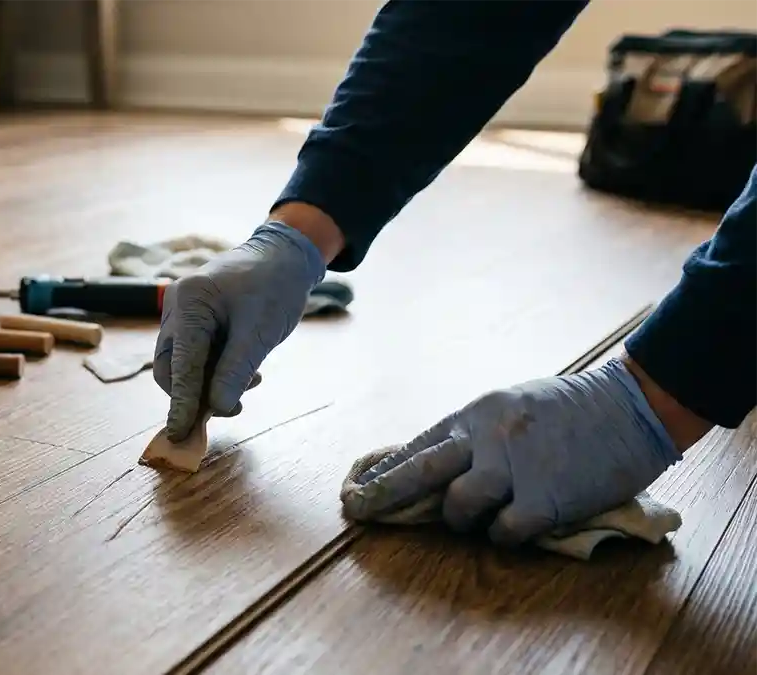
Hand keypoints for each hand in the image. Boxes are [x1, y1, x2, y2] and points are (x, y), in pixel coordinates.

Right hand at [152, 221, 326, 440]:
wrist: (283, 256)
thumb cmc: (275, 286)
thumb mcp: (261, 331)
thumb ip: (236, 369)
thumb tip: (217, 407)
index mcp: (190, 303)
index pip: (180, 364)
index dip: (180, 402)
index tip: (179, 434)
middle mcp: (176, 308)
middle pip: (171, 368)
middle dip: (197, 395)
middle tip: (234, 408)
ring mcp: (181, 314)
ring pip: (183, 365)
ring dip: (210, 383)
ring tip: (250, 380)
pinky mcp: (192, 321)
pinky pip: (194, 356)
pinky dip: (215, 371)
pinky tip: (244, 370)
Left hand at [342, 357, 681, 544]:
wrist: (630, 407)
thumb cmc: (566, 410)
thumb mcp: (507, 407)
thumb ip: (471, 435)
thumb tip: (428, 463)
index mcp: (476, 415)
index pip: (417, 447)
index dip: (382, 473)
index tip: (354, 490)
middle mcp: (488, 438)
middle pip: (420, 470)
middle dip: (383, 494)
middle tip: (358, 510)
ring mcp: (517, 468)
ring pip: (459, 504)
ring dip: (458, 518)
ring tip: (475, 517)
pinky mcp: (547, 499)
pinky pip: (503, 530)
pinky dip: (501, 534)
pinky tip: (513, 526)